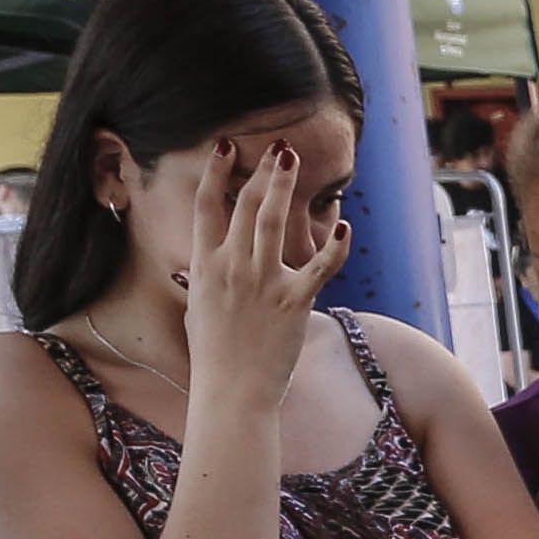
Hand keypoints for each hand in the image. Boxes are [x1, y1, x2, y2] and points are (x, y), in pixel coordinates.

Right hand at [183, 145, 345, 416]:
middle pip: (246, 204)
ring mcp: (263, 282)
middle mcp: (233, 267)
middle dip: (261, 170)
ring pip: (274, 220)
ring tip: (294, 158)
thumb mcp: (199, 312)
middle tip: (277, 146)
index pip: (207, 206)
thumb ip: (202, 284)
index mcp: (206, 266)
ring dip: (284, 185)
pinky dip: (335, 246)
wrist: (231, 393)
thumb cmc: (214, 357)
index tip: (225, 146)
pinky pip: (319, 267)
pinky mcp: (293, 302)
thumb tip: (194, 271)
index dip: (216, 172)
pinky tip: (344, 225)